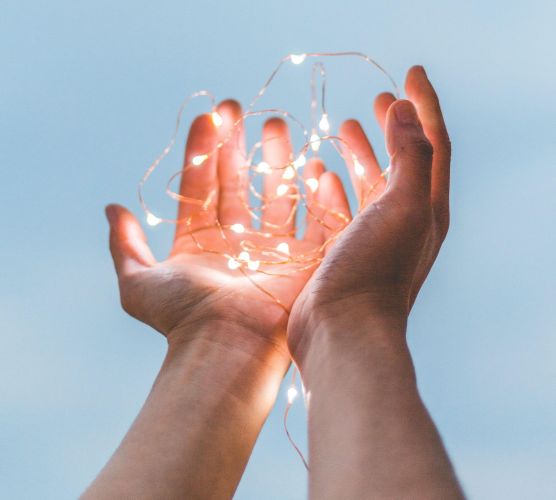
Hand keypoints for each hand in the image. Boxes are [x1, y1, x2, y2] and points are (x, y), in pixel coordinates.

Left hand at [106, 100, 349, 361]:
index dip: (204, 151)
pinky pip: (317, 221)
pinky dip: (318, 195)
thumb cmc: (185, 318)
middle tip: (240, 109)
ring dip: (277, 161)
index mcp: (201, 244)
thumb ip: (124, 246)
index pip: (203, 186)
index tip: (210, 116)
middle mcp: (238, 244)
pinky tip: (316, 166)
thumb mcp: (139, 283)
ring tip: (276, 125)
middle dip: (239, 146)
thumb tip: (112, 208)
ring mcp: (273, 251)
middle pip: (239, 184)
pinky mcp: (306, 261)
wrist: (228, 349)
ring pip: (277, 195)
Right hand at [288, 65, 450, 363]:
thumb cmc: (374, 271)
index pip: (432, 143)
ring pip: (368, 184)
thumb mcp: (405, 207)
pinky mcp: (341, 252)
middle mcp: (403, 222)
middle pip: (401, 162)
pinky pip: (340, 208)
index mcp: (426, 207)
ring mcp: (371, 238)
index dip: (424, 105)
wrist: (344, 332)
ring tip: (345, 127)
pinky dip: (332, 186)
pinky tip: (318, 173)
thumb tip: (406, 110)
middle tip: (378, 98)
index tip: (408, 73)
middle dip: (392, 127)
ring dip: (361, 154)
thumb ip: (411, 154)